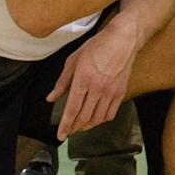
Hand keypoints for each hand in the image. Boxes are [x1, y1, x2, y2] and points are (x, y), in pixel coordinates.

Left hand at [47, 17, 140, 138]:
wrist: (123, 39)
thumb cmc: (98, 46)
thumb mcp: (73, 60)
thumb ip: (62, 81)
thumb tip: (51, 98)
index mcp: (83, 78)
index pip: (72, 108)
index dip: (65, 124)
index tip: (60, 135)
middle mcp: (97, 87)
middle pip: (84, 116)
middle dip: (74, 128)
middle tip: (68, 132)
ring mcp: (111, 91)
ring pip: (98, 118)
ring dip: (87, 126)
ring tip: (80, 127)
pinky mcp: (121, 92)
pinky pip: (110, 113)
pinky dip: (101, 120)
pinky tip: (96, 119)